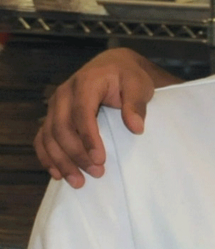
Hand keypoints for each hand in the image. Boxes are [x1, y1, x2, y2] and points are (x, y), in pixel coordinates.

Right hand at [34, 49, 160, 186]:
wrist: (113, 67)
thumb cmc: (128, 77)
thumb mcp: (139, 85)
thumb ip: (136, 104)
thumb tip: (136, 128)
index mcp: (85, 84)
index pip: (82, 113)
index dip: (89, 138)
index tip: (100, 160)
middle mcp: (64, 94)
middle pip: (62, 128)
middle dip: (77, 154)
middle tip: (96, 173)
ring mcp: (55, 106)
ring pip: (49, 136)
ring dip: (61, 161)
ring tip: (78, 182)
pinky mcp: (52, 116)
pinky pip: (42, 138)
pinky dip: (47, 156)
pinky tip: (57, 174)